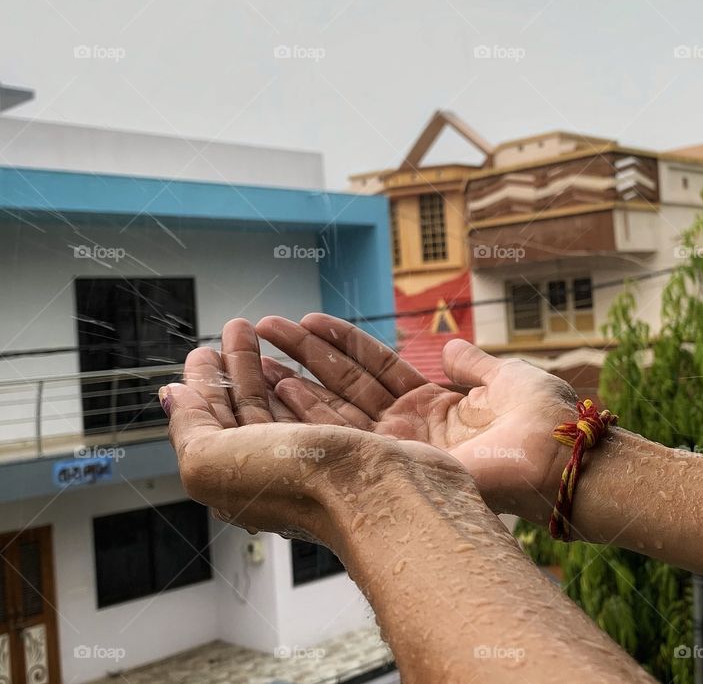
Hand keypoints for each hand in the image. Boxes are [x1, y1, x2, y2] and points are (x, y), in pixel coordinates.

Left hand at [162, 319, 472, 547]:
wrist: (401, 499)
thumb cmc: (307, 489)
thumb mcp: (215, 463)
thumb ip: (190, 428)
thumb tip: (172, 398)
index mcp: (268, 486)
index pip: (231, 431)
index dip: (212, 390)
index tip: (202, 354)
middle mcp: (317, 470)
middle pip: (274, 410)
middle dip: (247, 367)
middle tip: (236, 329)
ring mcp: (366, 446)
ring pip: (323, 390)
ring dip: (291, 354)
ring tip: (269, 324)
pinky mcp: (410, 420)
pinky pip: (372, 376)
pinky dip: (342, 349)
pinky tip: (318, 330)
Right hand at [255, 314, 579, 523]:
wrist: (561, 458)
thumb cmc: (544, 419)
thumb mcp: (505, 377)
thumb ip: (471, 364)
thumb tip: (450, 345)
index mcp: (434, 404)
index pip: (375, 367)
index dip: (340, 343)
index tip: (308, 319)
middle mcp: (409, 427)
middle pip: (346, 384)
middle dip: (305, 355)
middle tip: (264, 328)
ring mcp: (399, 447)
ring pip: (336, 407)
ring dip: (297, 379)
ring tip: (259, 353)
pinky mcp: (397, 463)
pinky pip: (346, 432)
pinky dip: (311, 410)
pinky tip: (280, 386)